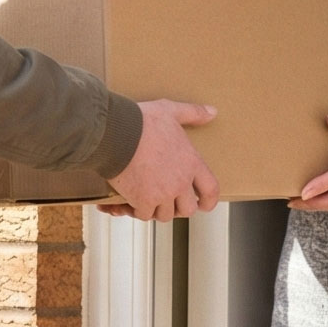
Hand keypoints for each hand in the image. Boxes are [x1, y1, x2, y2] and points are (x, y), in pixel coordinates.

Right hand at [99, 101, 220, 221]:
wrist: (115, 133)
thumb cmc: (141, 122)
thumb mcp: (171, 111)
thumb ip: (193, 113)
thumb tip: (212, 112)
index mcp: (191, 163)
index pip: (210, 190)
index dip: (208, 201)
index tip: (203, 205)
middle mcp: (180, 182)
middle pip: (187, 209)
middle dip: (178, 208)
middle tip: (168, 202)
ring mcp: (162, 194)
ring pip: (164, 215)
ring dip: (156, 209)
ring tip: (147, 200)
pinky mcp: (142, 201)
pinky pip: (143, 215)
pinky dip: (136, 210)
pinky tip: (128, 203)